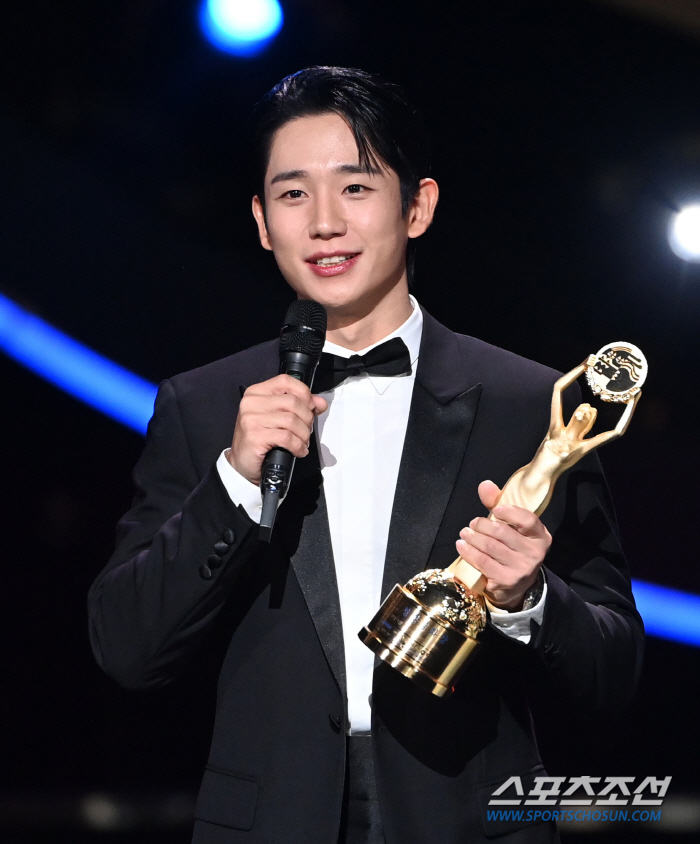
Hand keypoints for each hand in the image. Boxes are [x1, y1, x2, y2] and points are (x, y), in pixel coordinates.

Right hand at [228, 375, 327, 484]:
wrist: (242, 463)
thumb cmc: (260, 438)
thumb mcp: (278, 417)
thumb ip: (300, 406)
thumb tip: (321, 403)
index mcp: (257, 392)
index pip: (285, 381)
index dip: (304, 393)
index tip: (311, 407)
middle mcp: (251, 402)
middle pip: (292, 402)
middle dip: (307, 418)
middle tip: (306, 431)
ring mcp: (251, 419)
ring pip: (291, 420)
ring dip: (303, 434)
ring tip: (303, 442)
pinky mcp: (255, 436)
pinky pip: (287, 437)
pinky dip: (298, 446)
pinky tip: (299, 451)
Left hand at [453, 480, 550, 610]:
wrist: (516, 586)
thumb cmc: (512, 548)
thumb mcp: (511, 527)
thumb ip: (498, 504)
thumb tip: (485, 485)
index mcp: (541, 537)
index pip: (528, 520)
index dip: (510, 512)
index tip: (495, 510)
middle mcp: (534, 554)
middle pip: (502, 533)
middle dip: (482, 525)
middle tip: (472, 523)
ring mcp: (521, 569)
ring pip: (489, 547)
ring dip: (472, 538)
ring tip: (464, 533)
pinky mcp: (505, 581)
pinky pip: (482, 562)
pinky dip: (468, 552)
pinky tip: (462, 546)